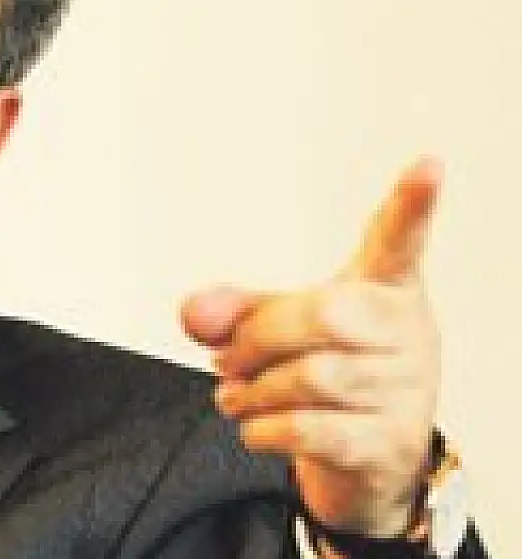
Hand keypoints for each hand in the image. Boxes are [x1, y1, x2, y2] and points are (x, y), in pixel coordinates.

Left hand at [182, 158, 442, 537]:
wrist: (367, 461)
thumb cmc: (324, 374)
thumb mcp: (277, 331)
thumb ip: (232, 310)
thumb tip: (195, 314)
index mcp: (385, 289)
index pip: (400, 239)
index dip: (413, 203)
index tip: (429, 163)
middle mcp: (407, 333)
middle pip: (323, 314)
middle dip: (255, 338)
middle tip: (226, 359)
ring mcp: (406, 390)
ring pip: (309, 378)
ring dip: (251, 391)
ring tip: (236, 395)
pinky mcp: (386, 443)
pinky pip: (307, 428)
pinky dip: (261, 428)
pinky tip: (254, 427)